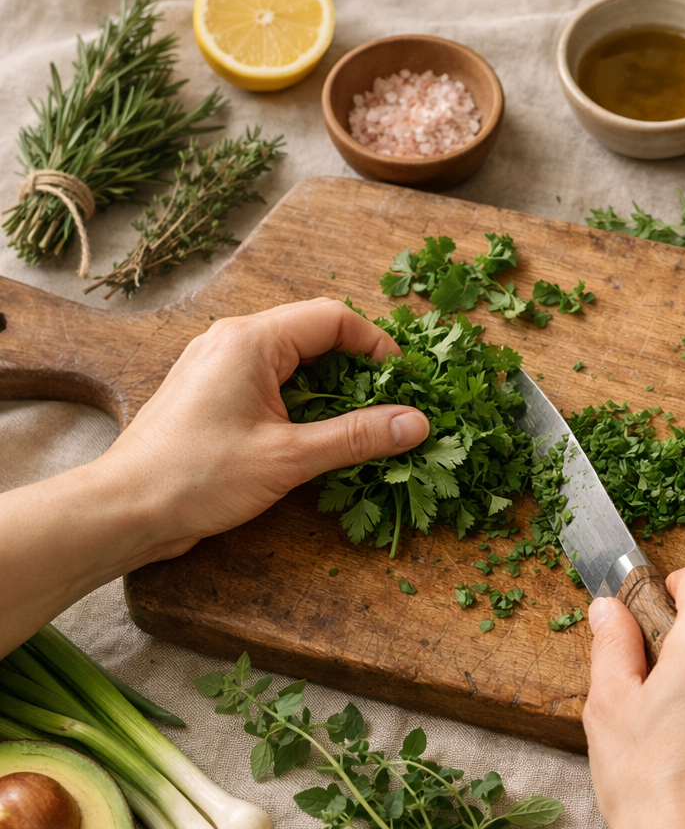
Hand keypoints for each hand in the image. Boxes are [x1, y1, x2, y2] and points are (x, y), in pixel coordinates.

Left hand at [96, 297, 429, 558]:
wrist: (125, 509)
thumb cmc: (197, 478)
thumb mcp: (289, 457)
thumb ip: (356, 436)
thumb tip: (415, 423)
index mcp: (251, 341)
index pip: (334, 319)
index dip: (377, 345)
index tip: (403, 382)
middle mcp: (233, 340)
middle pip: (315, 334)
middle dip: (358, 368)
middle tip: (387, 405)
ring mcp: (219, 364)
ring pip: (294, 359)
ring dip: (331, 387)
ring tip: (359, 424)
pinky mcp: (213, 391)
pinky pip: (271, 380)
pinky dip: (302, 400)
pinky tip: (317, 434)